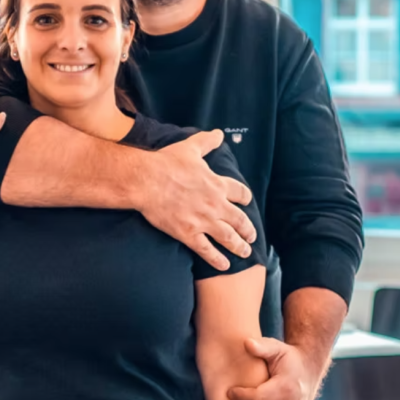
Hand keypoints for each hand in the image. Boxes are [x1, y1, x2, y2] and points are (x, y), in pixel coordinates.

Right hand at [141, 130, 256, 270]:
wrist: (147, 181)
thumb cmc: (167, 163)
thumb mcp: (190, 148)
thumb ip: (207, 142)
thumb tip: (218, 133)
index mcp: (217, 184)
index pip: (240, 193)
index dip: (245, 198)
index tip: (247, 203)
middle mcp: (215, 205)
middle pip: (240, 220)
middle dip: (248, 229)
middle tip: (252, 236)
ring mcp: (203, 221)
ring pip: (228, 238)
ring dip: (239, 246)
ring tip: (245, 253)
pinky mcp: (188, 234)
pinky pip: (207, 251)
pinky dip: (217, 260)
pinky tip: (225, 266)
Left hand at [226, 338, 320, 399]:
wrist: (308, 370)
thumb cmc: (288, 357)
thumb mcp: (276, 348)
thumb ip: (262, 346)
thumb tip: (247, 343)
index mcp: (286, 387)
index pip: (258, 397)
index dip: (242, 396)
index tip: (231, 390)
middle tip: (235, 395)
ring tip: (244, 397)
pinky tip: (254, 399)